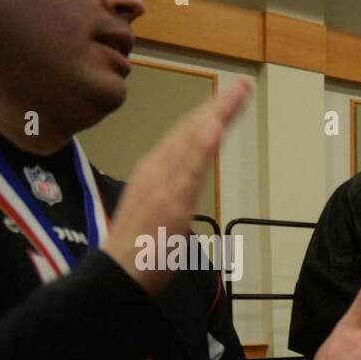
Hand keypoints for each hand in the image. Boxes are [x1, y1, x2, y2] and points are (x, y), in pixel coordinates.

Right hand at [106, 80, 253, 294]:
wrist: (118, 273)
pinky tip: (216, 127)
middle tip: (242, 86)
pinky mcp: (170, 200)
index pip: (185, 135)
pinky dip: (202, 145)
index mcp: (155, 171)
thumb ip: (172, 194)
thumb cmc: (138, 249)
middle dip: (218, 106)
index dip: (207, 113)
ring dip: (215, 115)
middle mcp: (157, 169)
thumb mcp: (158, 211)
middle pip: (191, 129)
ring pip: (192, 141)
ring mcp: (164, 182)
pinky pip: (189, 168)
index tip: (230, 98)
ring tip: (235, 94)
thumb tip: (185, 192)